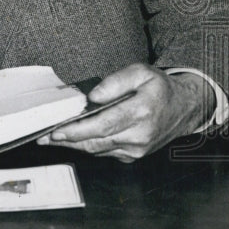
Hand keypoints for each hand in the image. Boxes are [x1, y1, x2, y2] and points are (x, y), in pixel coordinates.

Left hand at [36, 63, 213, 161]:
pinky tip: (71, 140)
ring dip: (73, 145)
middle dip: (67, 140)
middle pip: (96, 141)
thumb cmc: (160, 88)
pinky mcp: (133, 155)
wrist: (184, 108)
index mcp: (141, 112)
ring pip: (98, 150)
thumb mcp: (141, 72)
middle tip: (43, 136)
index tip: (57, 130)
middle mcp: (139, 135)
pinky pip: (105, 153)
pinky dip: (87, 147)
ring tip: (51, 138)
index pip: (103, 125)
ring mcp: (137, 149)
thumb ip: (115, 82)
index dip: (78, 130)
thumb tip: (93, 97)